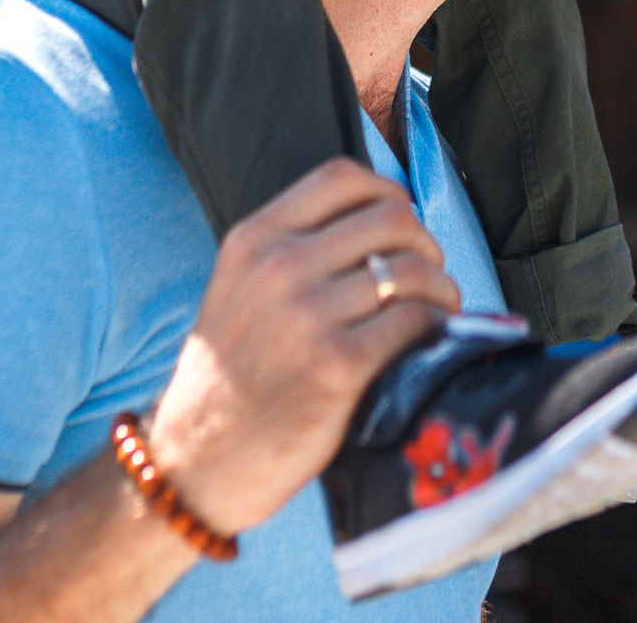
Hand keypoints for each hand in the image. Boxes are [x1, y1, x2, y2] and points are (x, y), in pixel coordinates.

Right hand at [143, 160, 459, 534]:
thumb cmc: (230, 376)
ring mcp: (309, 317)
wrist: (197, 460)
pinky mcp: (339, 367)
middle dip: (423, 244)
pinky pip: (415, 322)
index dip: (388, 191)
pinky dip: (435, 327)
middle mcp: (279, 268)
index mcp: (253, 240)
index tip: (401, 222)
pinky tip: (427, 342)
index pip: (342, 177)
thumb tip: (378, 222)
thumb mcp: (238, 288)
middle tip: (426, 274)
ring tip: (434, 310)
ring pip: (412, 271)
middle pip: (391, 218)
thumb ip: (292, 248)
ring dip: (439, 289)